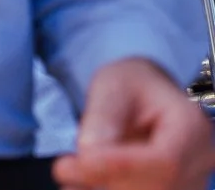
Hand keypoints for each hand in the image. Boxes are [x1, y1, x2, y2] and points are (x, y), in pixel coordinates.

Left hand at [53, 57, 214, 189]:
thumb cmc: (130, 86)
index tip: (78, 161)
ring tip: (71, 173)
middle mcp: (200, 160)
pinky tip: (83, 182)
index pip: (165, 161)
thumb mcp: (111, 86)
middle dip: (107, 182)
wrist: (144, 95)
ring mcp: (191, 181)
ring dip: (104, 189)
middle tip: (64, 168)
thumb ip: (102, 117)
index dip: (119, 167)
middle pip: (158, 187)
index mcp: (191, 127)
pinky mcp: (172, 189)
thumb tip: (89, 152)